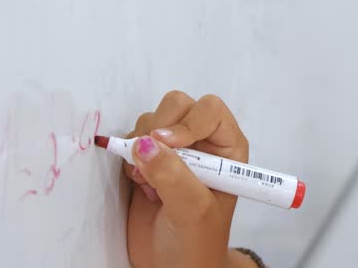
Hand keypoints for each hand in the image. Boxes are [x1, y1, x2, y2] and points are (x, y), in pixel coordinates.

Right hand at [124, 91, 249, 267]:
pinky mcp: (149, 161)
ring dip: (142, 147)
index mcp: (227, 147)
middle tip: (151, 165)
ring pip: (151, 121)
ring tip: (150, 183)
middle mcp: (203, 142)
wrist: (173, 267)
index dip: (187, 122)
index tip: (166, 144)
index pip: (210, 109)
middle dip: (158, 130)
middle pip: (177, 106)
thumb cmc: (197, 242)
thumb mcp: (192, 209)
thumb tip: (144, 144)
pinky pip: (133, 139)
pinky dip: (130, 158)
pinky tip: (141, 185)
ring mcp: (175, 150)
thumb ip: (172, 175)